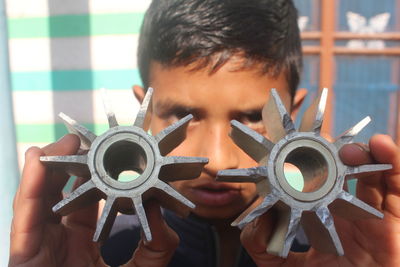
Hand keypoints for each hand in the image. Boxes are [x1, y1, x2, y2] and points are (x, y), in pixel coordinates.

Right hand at [9, 134, 178, 266]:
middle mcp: (62, 241)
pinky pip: (24, 219)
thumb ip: (159, 242)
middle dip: (69, 165)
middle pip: (60, 195)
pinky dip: (29, 188)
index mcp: (87, 242)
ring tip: (63, 142)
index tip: (107, 153)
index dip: (96, 176)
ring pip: (38, 200)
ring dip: (47, 167)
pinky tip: (36, 161)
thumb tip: (164, 206)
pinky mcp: (23, 258)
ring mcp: (42, 248)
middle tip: (83, 141)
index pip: (90, 201)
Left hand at [241, 134, 399, 265]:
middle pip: (345, 171)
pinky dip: (394, 163)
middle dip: (334, 152)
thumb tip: (255, 218)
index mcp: (321, 216)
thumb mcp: (281, 266)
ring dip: (364, 152)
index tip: (293, 145)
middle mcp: (348, 212)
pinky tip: (382, 145)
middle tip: (319, 141)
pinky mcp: (395, 224)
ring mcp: (373, 216)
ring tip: (349, 146)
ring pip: (373, 173)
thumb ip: (261, 244)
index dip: (308, 160)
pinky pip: (397, 189)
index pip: (315, 181)